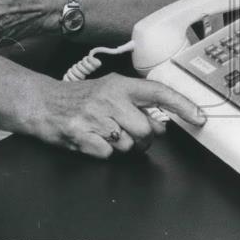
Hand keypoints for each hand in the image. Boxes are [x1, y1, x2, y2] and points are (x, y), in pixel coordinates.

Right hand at [20, 73, 205, 157]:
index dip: (182, 105)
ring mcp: (93, 116)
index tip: (199, 116)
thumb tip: (160, 125)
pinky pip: (106, 155)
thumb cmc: (76, 99)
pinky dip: (100, 152)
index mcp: (118, 85)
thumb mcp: (107, 93)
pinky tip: (89, 140)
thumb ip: (134, 106)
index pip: (158, 92)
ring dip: (119, 147)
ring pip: (127, 146)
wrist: (40, 102)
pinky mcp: (80, 134)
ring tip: (102, 133)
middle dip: (141, 139)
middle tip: (125, 133)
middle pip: (146, 131)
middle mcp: (108, 98)